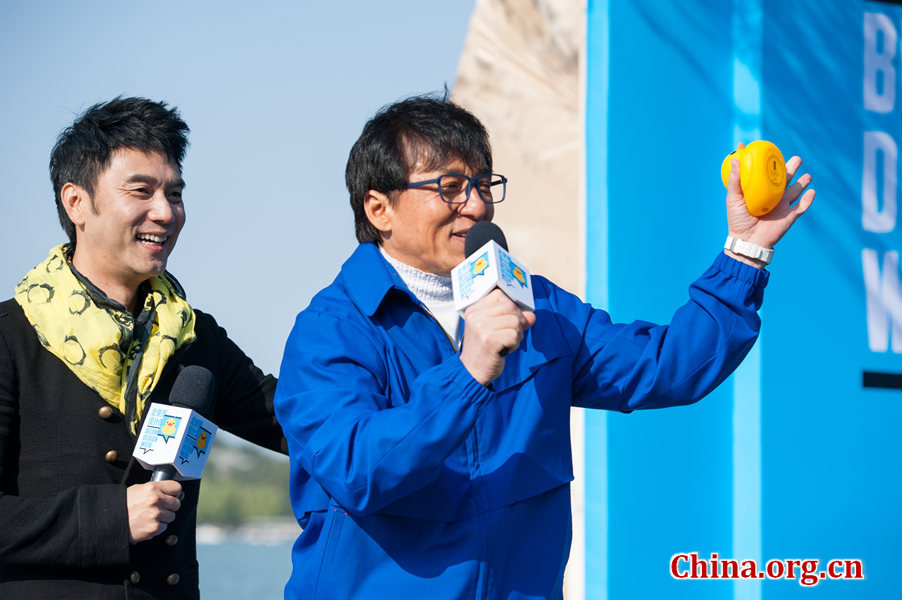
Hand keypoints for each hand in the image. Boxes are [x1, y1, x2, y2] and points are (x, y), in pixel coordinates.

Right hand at [126, 481, 181, 543]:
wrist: (109, 520)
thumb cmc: (123, 504)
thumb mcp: (138, 489)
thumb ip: (155, 490)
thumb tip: (169, 493)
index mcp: (152, 488)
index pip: (176, 488)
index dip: (174, 493)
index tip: (171, 496)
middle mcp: (156, 500)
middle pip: (176, 503)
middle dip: (170, 506)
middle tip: (160, 508)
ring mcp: (156, 514)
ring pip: (171, 516)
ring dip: (164, 518)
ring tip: (151, 516)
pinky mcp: (154, 527)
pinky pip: (164, 527)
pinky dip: (157, 527)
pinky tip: (147, 523)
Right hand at [460, 289, 536, 385]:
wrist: (472, 372)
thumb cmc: (485, 350)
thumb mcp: (496, 330)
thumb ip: (514, 319)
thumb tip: (532, 316)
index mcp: (474, 309)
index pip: (500, 295)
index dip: (512, 307)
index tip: (509, 320)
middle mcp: (476, 316)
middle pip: (511, 307)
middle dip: (517, 322)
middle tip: (509, 336)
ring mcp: (481, 327)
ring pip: (515, 321)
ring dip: (517, 335)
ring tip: (506, 343)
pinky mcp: (489, 339)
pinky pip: (514, 335)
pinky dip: (514, 344)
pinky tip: (505, 350)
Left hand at [725, 145, 814, 266]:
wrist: (747, 241)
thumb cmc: (737, 220)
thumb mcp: (733, 198)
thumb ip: (735, 179)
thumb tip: (735, 158)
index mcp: (761, 190)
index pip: (768, 173)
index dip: (771, 162)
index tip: (771, 149)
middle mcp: (773, 196)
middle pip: (786, 179)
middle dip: (792, 168)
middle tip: (796, 159)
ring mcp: (783, 206)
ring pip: (796, 191)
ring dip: (803, 183)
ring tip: (807, 176)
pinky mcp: (790, 216)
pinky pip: (802, 207)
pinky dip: (808, 200)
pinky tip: (811, 192)